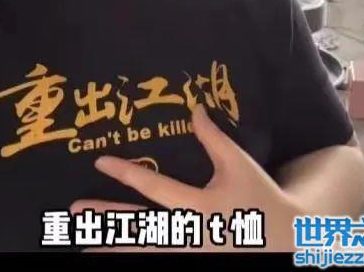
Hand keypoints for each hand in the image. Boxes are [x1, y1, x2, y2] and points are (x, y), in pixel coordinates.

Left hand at [71, 105, 305, 251]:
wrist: (289, 240)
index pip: (153, 186)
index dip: (124, 172)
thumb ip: (213, 137)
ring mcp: (190, 256)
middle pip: (138, 227)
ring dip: (112, 247)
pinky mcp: (194, 265)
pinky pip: (160, 262)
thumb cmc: (262, 197)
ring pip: (144, 252)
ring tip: (83, 244)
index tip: (99, 162)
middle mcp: (189, 235)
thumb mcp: (239, 164)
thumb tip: (194, 107)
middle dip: (105, 220)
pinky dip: (136, 258)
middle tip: (75, 211)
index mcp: (199, 206)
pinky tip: (113, 251)